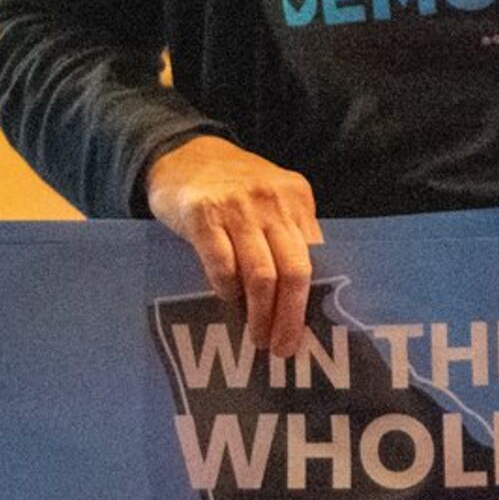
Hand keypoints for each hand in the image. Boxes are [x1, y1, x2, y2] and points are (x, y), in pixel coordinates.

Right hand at [144, 134, 321, 360]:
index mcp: (297, 197)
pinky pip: (222, 265)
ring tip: (257, 337)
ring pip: (261, 274)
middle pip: (294, 270)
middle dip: (291, 316)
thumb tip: (304, 294)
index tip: (313, 330)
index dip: (314, 298)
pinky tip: (229, 303)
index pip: (317, 256)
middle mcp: (271, 200)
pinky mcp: (201, 215)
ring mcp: (236, 207)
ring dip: (261, 314)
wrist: (181, 152)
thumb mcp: (272, 198)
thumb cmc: (233, 186)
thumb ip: (290, 232)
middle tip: (283, 346)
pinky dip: (228, 291)